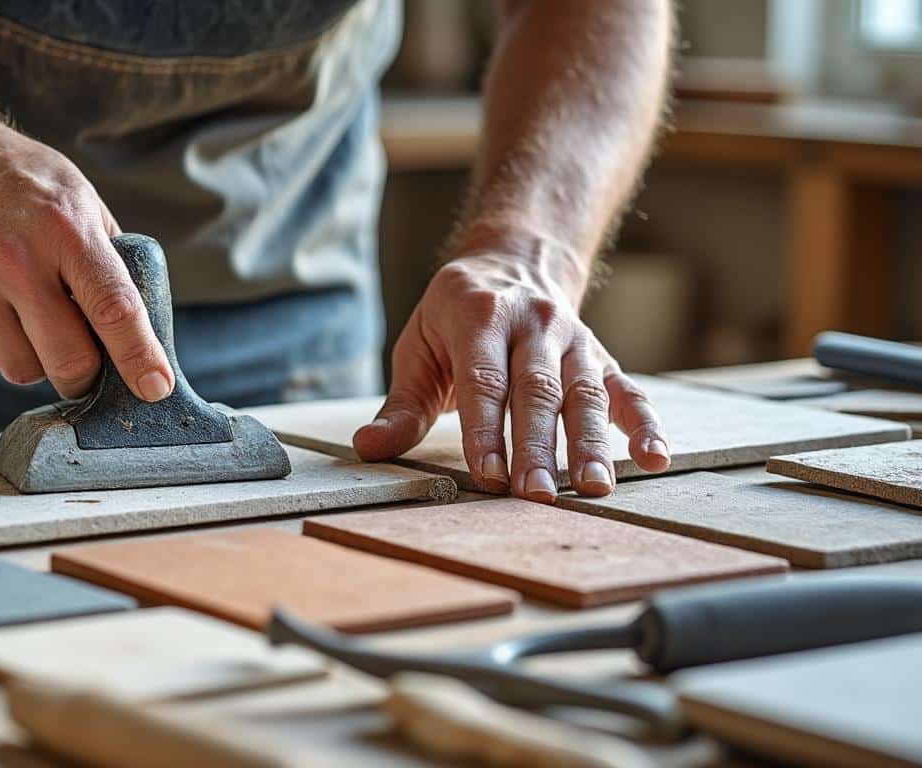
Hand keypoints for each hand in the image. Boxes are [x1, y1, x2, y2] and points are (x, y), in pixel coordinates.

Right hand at [0, 116, 173, 401]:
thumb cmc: (23, 183)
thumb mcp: (80, 200)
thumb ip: (110, 262)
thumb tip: (140, 332)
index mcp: (64, 228)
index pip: (113, 308)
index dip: (139, 356)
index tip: (155, 387)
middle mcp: (15, 259)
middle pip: (68, 360)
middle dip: (87, 374)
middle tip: (89, 363)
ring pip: (24, 370)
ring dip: (41, 359)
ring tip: (35, 316)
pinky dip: (3, 344)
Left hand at [352, 236, 668, 500]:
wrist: (512, 261)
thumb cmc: (454, 317)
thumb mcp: (418, 347)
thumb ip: (401, 405)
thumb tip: (370, 449)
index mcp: (478, 316)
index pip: (484, 381)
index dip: (486, 430)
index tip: (488, 475)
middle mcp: (532, 323)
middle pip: (538, 391)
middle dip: (538, 447)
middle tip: (537, 497)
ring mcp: (573, 339)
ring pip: (585, 394)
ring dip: (592, 444)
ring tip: (594, 489)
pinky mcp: (601, 356)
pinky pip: (627, 391)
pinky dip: (645, 425)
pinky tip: (654, 459)